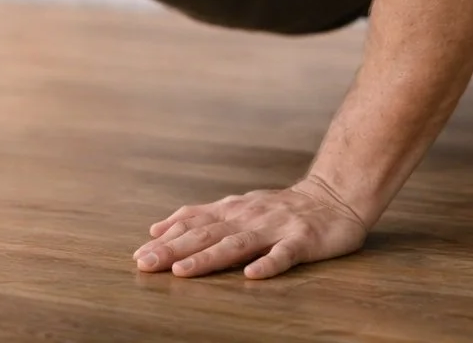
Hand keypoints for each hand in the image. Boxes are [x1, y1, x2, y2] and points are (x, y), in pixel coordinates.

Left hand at [133, 175, 370, 279]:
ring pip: (237, 244)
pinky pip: (283, 255)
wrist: (334, 197)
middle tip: (145, 264)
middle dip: (174, 249)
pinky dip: (267, 264)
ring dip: (208, 257)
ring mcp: (274, 228)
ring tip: (182, 272)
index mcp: (232, 211)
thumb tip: (157, 229)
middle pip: (206, 234)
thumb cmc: (281, 207)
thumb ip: (200, 217)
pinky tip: (252, 276)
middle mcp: (248, 217)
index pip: (192, 224)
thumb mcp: (237, 207)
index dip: (165, 239)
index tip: (138, 255)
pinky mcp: (302, 241)